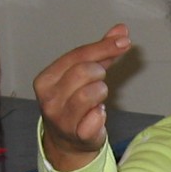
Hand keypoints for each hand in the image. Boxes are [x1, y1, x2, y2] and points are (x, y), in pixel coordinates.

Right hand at [33, 24, 132, 171]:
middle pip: (83, 71)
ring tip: (97, 98)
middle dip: (99, 72)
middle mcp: (49, 99)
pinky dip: (102, 114)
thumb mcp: (84, 74)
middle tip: (99, 79)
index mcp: (46, 80)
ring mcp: (61, 119)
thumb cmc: (74, 102)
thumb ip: (102, 51)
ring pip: (91, 93)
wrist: (67, 141)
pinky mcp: (78, 135)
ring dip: (101, 92)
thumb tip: (121, 29)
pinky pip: (98, 117)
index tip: (124, 41)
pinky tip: (97, 115)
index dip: (103, 46)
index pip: (77, 55)